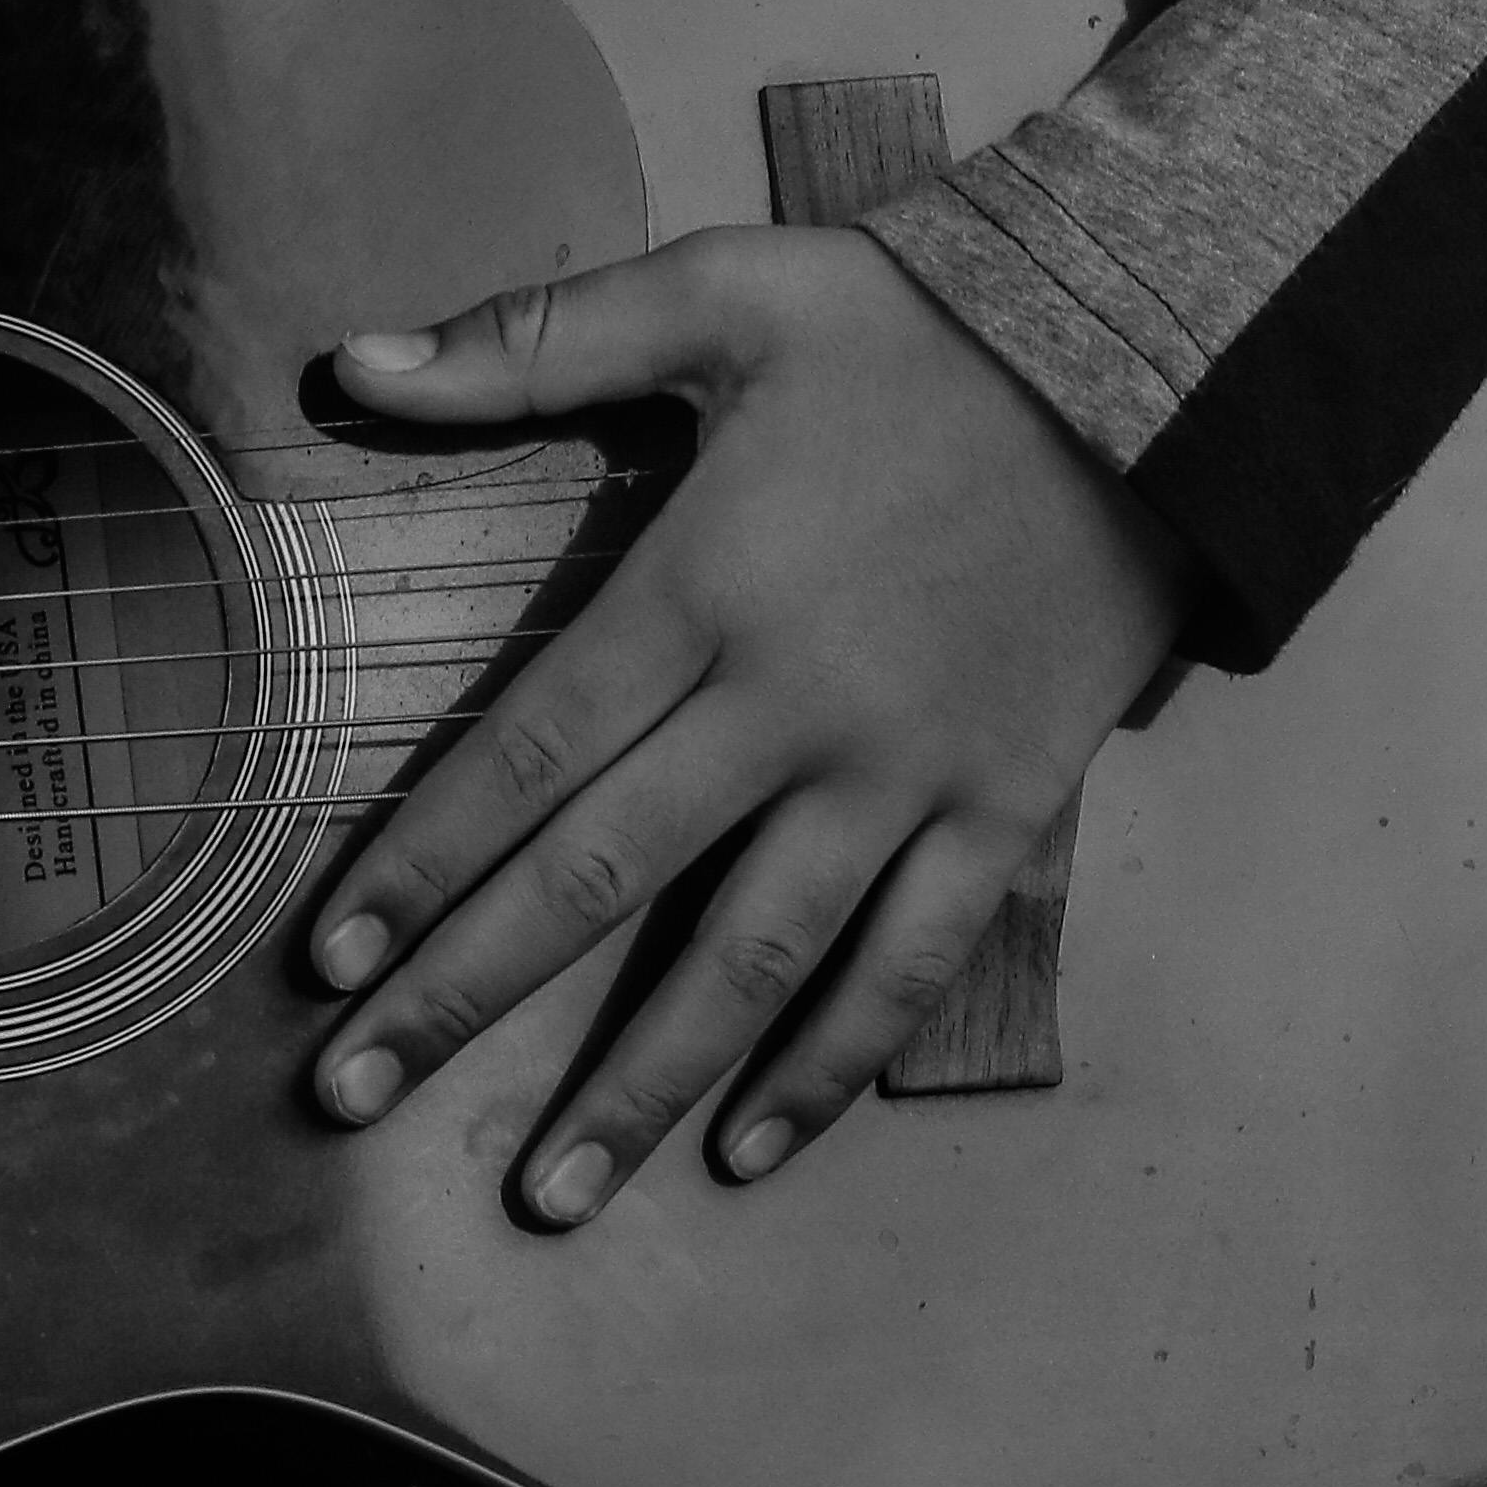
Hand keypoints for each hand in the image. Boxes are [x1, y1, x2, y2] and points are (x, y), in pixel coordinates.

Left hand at [303, 229, 1193, 1218]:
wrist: (1159, 368)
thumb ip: (527, 342)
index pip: (528, 754)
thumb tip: (344, 364)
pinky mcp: (1005, 814)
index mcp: (703, 588)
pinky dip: (831, 1068)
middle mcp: (792, 707)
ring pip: (753, 961)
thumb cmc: (918, 330)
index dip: (421, 863)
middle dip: (467, 995)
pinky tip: (750, 1150)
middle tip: (355, 1097)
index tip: (327, 962)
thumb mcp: (719, 293)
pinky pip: (908, 969)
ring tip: (544, 1194)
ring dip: (639, 1083)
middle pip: (605, 878)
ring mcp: (906, 778)